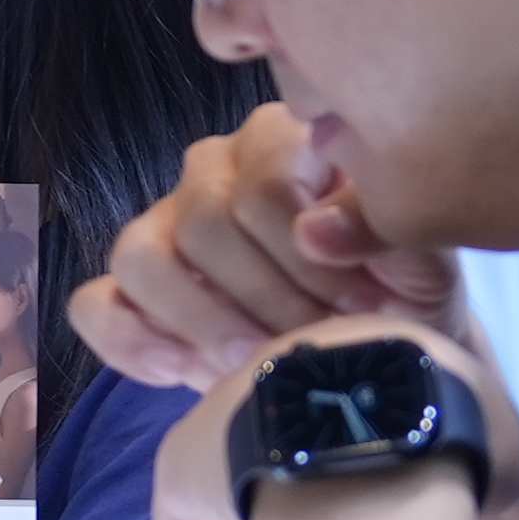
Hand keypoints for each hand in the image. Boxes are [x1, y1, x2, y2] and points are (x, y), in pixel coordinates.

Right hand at [72, 113, 453, 392]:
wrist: (374, 361)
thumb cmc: (404, 301)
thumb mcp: (424, 266)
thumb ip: (385, 230)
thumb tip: (318, 231)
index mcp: (284, 143)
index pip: (265, 182)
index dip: (309, 256)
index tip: (363, 307)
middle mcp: (213, 171)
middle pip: (203, 222)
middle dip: (266, 299)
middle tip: (314, 344)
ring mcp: (163, 227)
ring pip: (140, 258)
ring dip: (204, 324)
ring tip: (255, 367)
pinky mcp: (128, 291)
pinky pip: (94, 306)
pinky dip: (135, 346)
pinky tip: (189, 375)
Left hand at [145, 315, 518, 519]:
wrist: (392, 445)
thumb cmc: (458, 439)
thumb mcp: (502, 434)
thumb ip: (484, 450)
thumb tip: (478, 482)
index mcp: (346, 348)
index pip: (341, 418)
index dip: (362, 478)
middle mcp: (270, 365)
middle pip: (278, 451)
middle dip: (305, 510)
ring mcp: (216, 412)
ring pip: (229, 492)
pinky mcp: (179, 463)